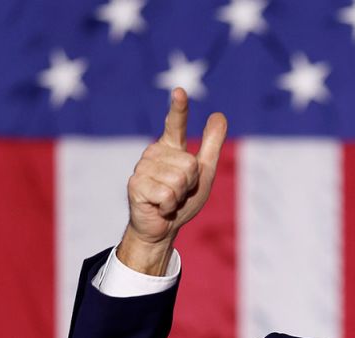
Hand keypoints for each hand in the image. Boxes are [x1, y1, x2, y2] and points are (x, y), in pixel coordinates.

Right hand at [119, 88, 227, 274]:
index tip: (179, 92)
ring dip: (179, 196)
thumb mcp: (204, 172)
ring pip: (179, 179)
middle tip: (179, 192)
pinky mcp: (136, 184)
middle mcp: (154, 153)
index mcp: (170, 148)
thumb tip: (219, 114)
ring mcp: (142, 167)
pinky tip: (160, 206)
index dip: (178, 109)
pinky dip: (169, 206)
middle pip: (190, 164)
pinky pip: (167, 194)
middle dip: (190, 184)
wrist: (162, 227)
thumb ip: (211, 144)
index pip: (176, 124)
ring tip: (168, 199)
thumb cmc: (182, 200)